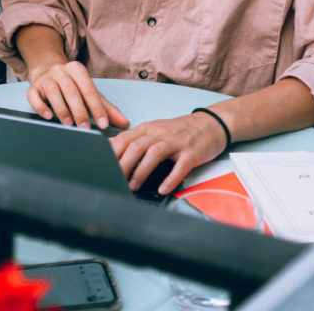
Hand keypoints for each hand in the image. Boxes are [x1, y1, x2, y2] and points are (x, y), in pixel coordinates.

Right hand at [26, 60, 129, 129]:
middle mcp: (61, 71)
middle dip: (79, 111)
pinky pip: (34, 96)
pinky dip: (41, 106)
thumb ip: (106, 107)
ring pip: (53, 92)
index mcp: (77, 70)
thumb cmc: (72, 85)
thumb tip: (124, 123)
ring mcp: (45, 78)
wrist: (46, 69)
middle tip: (85, 128)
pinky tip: (48, 116)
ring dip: (61, 109)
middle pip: (71, 91)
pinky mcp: (33, 87)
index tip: (103, 124)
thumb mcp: (89, 92)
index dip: (97, 107)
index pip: (89, 90)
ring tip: (68, 124)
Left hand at [109, 112, 229, 195]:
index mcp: (148, 129)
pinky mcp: (192, 153)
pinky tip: (162, 189)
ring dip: (141, 171)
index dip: (112, 153)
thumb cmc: (179, 131)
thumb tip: (110, 147)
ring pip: (154, 154)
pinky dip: (170, 179)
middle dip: (123, 164)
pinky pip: (180, 166)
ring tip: (133, 186)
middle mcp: (160, 134)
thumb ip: (134, 139)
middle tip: (114, 179)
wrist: (210, 124)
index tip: (102, 167)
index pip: (125, 138)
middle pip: (136, 146)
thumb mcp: (154, 130)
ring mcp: (176, 142)